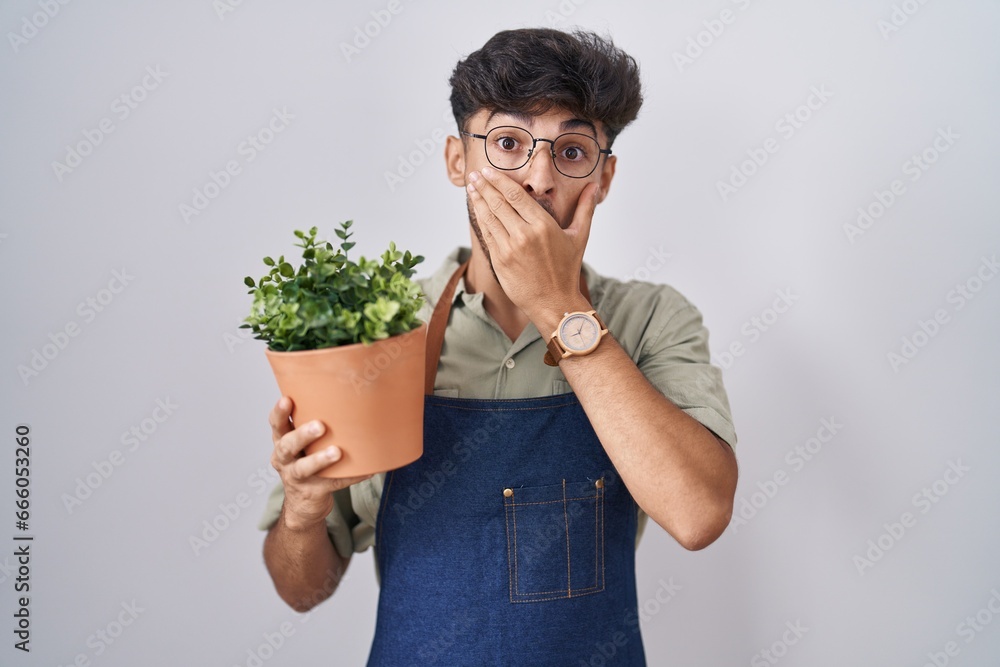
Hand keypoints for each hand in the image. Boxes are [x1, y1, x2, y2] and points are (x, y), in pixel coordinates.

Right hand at [268, 396, 371, 530]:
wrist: (304, 503)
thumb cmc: (307, 460)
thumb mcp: (302, 442)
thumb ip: (312, 422)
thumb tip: (346, 392)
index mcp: (282, 441)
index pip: (276, 425)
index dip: (279, 413)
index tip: (287, 399)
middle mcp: (284, 459)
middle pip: (287, 446)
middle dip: (302, 435)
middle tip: (320, 426)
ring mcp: (297, 478)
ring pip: (304, 468)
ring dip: (320, 459)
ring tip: (336, 452)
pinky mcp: (313, 492)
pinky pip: (333, 483)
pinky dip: (350, 477)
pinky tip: (366, 470)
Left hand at [465, 167, 599, 320]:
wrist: (553, 302)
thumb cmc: (566, 270)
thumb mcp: (579, 237)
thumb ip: (585, 209)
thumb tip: (594, 186)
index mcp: (543, 225)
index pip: (516, 195)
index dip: (499, 180)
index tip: (488, 171)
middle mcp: (524, 234)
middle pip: (499, 202)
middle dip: (484, 186)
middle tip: (475, 175)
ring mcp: (509, 248)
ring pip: (489, 217)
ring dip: (478, 200)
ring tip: (471, 187)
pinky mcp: (499, 261)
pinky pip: (487, 234)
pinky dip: (480, 219)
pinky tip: (476, 209)